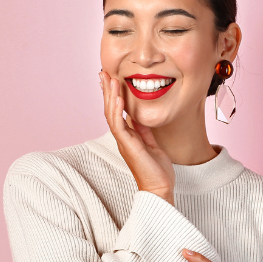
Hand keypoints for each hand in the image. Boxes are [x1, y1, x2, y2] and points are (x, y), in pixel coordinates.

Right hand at [99, 71, 174, 204]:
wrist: (159, 188)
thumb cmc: (156, 170)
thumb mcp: (152, 144)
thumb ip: (144, 130)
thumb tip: (139, 117)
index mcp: (128, 136)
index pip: (117, 111)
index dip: (113, 95)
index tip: (111, 79)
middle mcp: (122, 137)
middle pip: (110, 110)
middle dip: (106, 91)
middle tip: (102, 73)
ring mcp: (123, 141)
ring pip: (111, 115)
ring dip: (110, 96)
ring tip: (109, 79)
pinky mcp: (128, 146)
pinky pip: (119, 125)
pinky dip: (117, 110)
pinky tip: (117, 98)